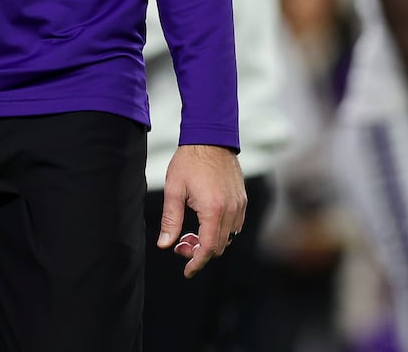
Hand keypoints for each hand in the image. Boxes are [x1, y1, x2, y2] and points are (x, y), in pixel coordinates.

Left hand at [157, 144, 245, 278]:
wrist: (210, 137)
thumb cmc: (189, 161)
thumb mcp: (174, 189)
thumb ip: (170, 220)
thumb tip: (165, 244)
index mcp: (213, 210)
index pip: (208, 248)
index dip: (197, 263)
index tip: (187, 271)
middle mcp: (231, 210)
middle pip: (219, 247)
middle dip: (200, 252)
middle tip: (181, 243)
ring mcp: (239, 205)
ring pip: (229, 238)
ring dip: (211, 241)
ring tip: (191, 232)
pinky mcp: (242, 199)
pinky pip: (236, 226)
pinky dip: (221, 231)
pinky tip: (205, 221)